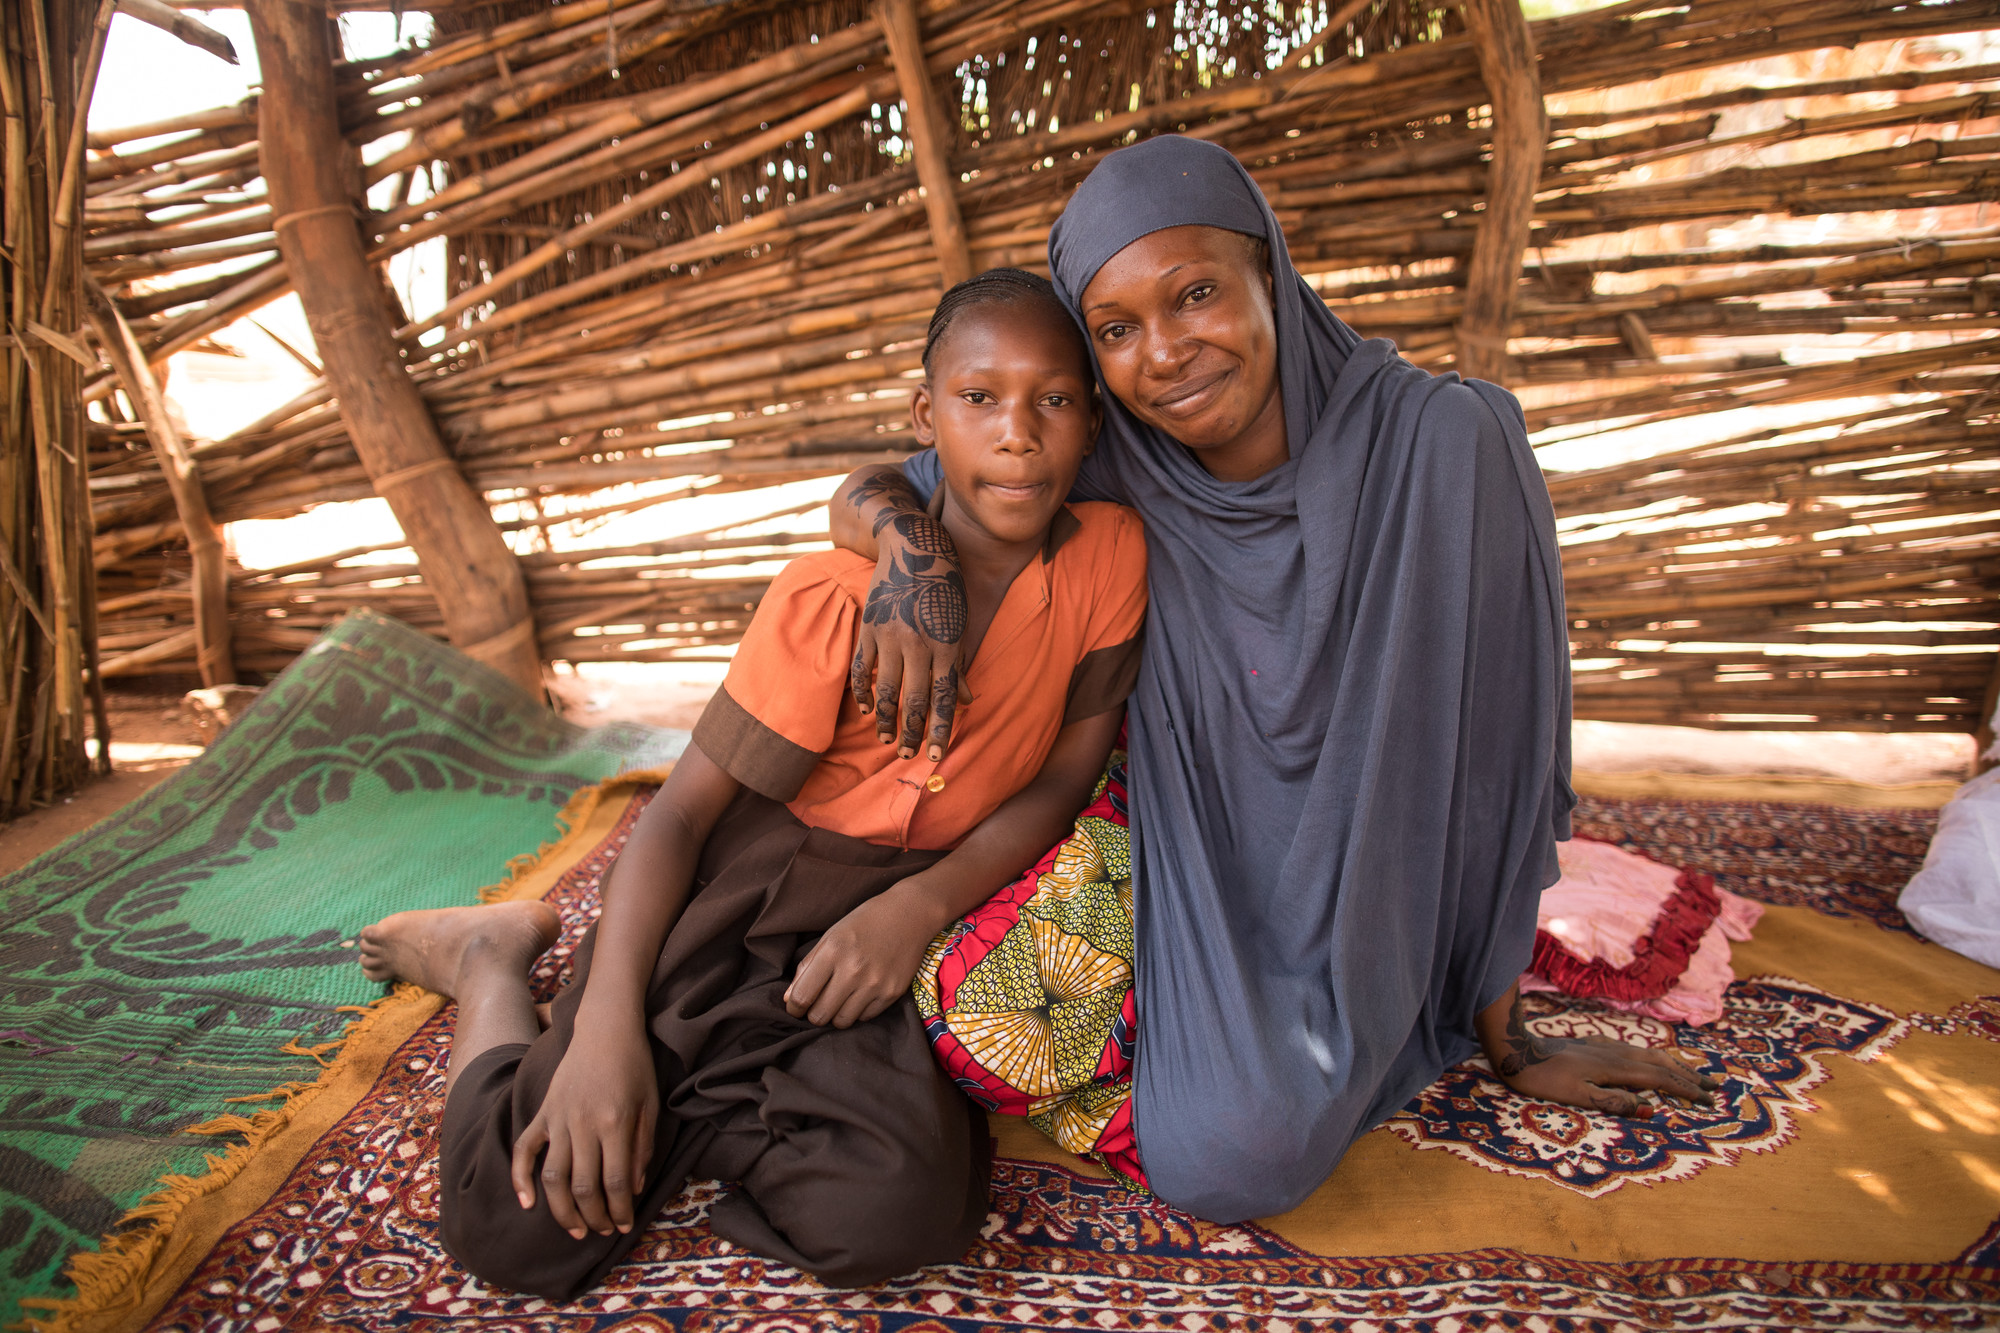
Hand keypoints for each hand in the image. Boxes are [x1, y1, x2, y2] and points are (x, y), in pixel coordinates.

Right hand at [510, 1018, 657, 1238]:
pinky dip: (520, 1178)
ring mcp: (559, 1119)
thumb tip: (632, 1190)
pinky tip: (527, 1203)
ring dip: (562, 1210)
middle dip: (594, 1218)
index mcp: (615, 1123)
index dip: (619, 1211)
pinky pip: (524, 1150)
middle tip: (603, 1231)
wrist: (605, 1028)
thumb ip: (643, 1148)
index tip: (625, 1226)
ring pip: (553, 1177)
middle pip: (583, 1186)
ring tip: (575, 1229)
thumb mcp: (651, 1105)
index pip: (614, 1182)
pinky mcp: (543, 1112)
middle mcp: (583, 1124)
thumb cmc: (634, 1065)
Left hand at [784, 886, 939, 1028]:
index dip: (794, 1007)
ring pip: (842, 1022)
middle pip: (820, 1015)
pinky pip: (865, 1017)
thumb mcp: (830, 936)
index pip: (802, 996)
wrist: (909, 914)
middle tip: (818, 1004)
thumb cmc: (864, 922)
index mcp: (832, 952)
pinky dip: (858, 1011)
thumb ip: (807, 967)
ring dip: (836, 1015)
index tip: (795, 1006)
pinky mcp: (892, 993)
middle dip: (813, 1013)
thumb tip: (789, 999)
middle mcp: (853, 970)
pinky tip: (861, 993)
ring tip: (840, 999)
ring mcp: (875, 984)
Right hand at [852, 511, 965, 761]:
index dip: (940, 729)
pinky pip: (862, 667)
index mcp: (945, 645)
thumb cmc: (944, 588)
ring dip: (885, 719)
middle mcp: (917, 644)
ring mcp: (889, 636)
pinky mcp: (869, 627)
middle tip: (906, 755)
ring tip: (885, 740)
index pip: (943, 698)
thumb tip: (966, 702)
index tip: (937, 755)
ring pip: (885, 689)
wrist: (914, 547)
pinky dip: (862, 690)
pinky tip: (866, 708)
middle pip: (913, 699)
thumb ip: (958, 664)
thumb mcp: (960, 624)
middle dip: (910, 732)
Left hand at [1489, 998, 1718, 1117]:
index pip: (1661, 1079)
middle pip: (1662, 1062)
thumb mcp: (1578, 1097)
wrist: (1516, 1051)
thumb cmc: (1544, 1079)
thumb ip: (1615, 1102)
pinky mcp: (1595, 1044)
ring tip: (1692, 1074)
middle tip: (1714, 1086)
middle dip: (1688, 1075)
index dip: (1686, 1090)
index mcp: (1617, 1068)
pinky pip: (1635, 1050)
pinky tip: (1652, 1060)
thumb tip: (1652, 1109)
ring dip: (1674, 1064)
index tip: (1708, 1100)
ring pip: (1649, 1053)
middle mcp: (1616, 1052)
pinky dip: (1654, 1057)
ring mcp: (1605, 1045)